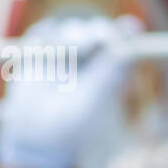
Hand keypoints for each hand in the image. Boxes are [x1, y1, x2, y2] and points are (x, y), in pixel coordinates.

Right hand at [0, 14, 142, 167]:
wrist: (36, 138)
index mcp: (110, 69)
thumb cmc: (72, 126)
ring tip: (65, 53)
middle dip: (95, 32)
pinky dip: (44, 35)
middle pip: (97, 30)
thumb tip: (131, 49)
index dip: (126, 31)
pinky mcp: (38, 52)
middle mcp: (90, 59)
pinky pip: (43, 32)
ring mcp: (63, 54)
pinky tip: (43, 49)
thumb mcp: (95, 101)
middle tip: (91, 43)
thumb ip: (111, 74)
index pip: (122, 41)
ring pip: (71, 29)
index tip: (127, 29)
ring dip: (69, 37)